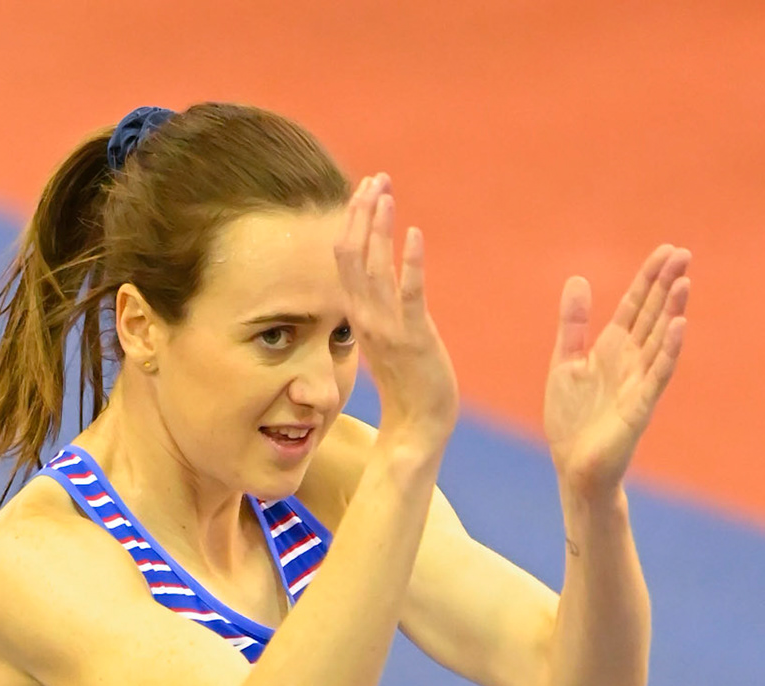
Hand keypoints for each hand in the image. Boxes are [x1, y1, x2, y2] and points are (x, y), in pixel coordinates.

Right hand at [334, 174, 457, 453]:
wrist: (418, 427)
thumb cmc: (408, 385)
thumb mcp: (386, 339)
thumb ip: (380, 309)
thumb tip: (377, 284)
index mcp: (359, 315)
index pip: (346, 259)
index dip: (352, 222)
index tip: (364, 190)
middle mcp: (367, 317)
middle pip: (352, 254)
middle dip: (362, 213)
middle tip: (375, 178)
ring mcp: (388, 327)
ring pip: (374, 266)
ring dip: (379, 226)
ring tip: (386, 191)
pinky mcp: (414, 338)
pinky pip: (409, 294)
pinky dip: (410, 263)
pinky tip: (415, 234)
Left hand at [544, 246, 690, 497]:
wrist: (574, 467)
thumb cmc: (571, 420)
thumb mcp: (565, 361)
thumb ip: (573, 323)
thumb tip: (578, 278)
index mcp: (612, 347)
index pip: (636, 305)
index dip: (650, 278)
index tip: (667, 250)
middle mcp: (631, 360)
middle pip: (653, 315)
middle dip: (668, 285)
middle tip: (685, 253)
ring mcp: (639, 381)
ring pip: (661, 339)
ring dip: (673, 311)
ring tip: (685, 282)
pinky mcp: (640, 406)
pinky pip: (658, 374)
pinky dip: (670, 350)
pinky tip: (680, 326)